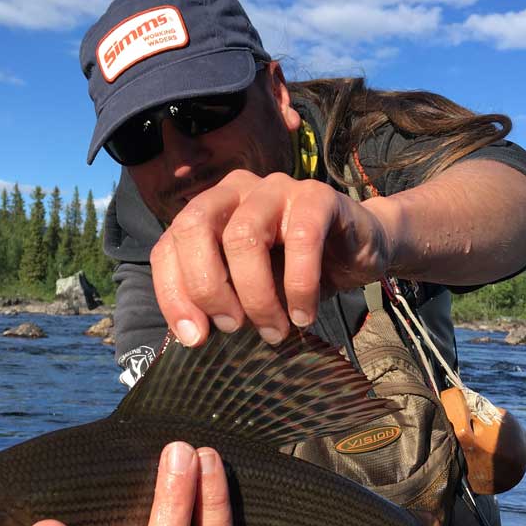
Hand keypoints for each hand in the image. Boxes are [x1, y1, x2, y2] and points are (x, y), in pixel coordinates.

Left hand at [150, 169, 391, 346]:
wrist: (358, 252)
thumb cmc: (295, 273)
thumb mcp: (247, 291)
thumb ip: (220, 302)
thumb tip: (193, 336)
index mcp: (208, 212)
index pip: (168, 246)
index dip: (172, 294)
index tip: (193, 338)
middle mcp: (234, 191)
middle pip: (194, 228)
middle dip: (207, 287)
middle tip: (232, 327)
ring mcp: (274, 187)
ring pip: (243, 236)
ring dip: (255, 295)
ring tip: (273, 329)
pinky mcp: (317, 196)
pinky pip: (302, 239)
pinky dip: (300, 285)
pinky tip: (304, 314)